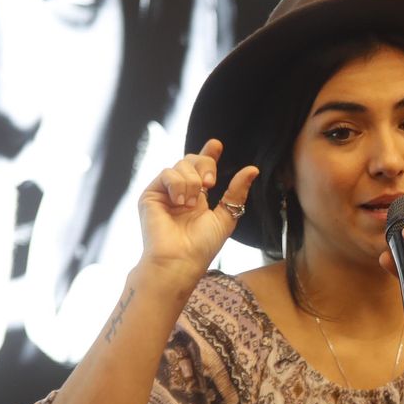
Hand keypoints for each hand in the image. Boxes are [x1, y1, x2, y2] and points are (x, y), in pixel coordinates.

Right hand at [138, 139, 257, 282]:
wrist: (180, 259)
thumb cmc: (202, 245)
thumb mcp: (227, 215)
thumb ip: (237, 191)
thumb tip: (253, 169)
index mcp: (199, 196)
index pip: (202, 169)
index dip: (208, 154)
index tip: (216, 144)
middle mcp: (181, 192)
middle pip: (192, 160)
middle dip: (205, 166)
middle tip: (210, 184)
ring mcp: (165, 192)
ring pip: (181, 165)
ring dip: (192, 182)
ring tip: (192, 204)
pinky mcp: (151, 194)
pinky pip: (167, 174)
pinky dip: (178, 185)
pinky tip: (180, 203)